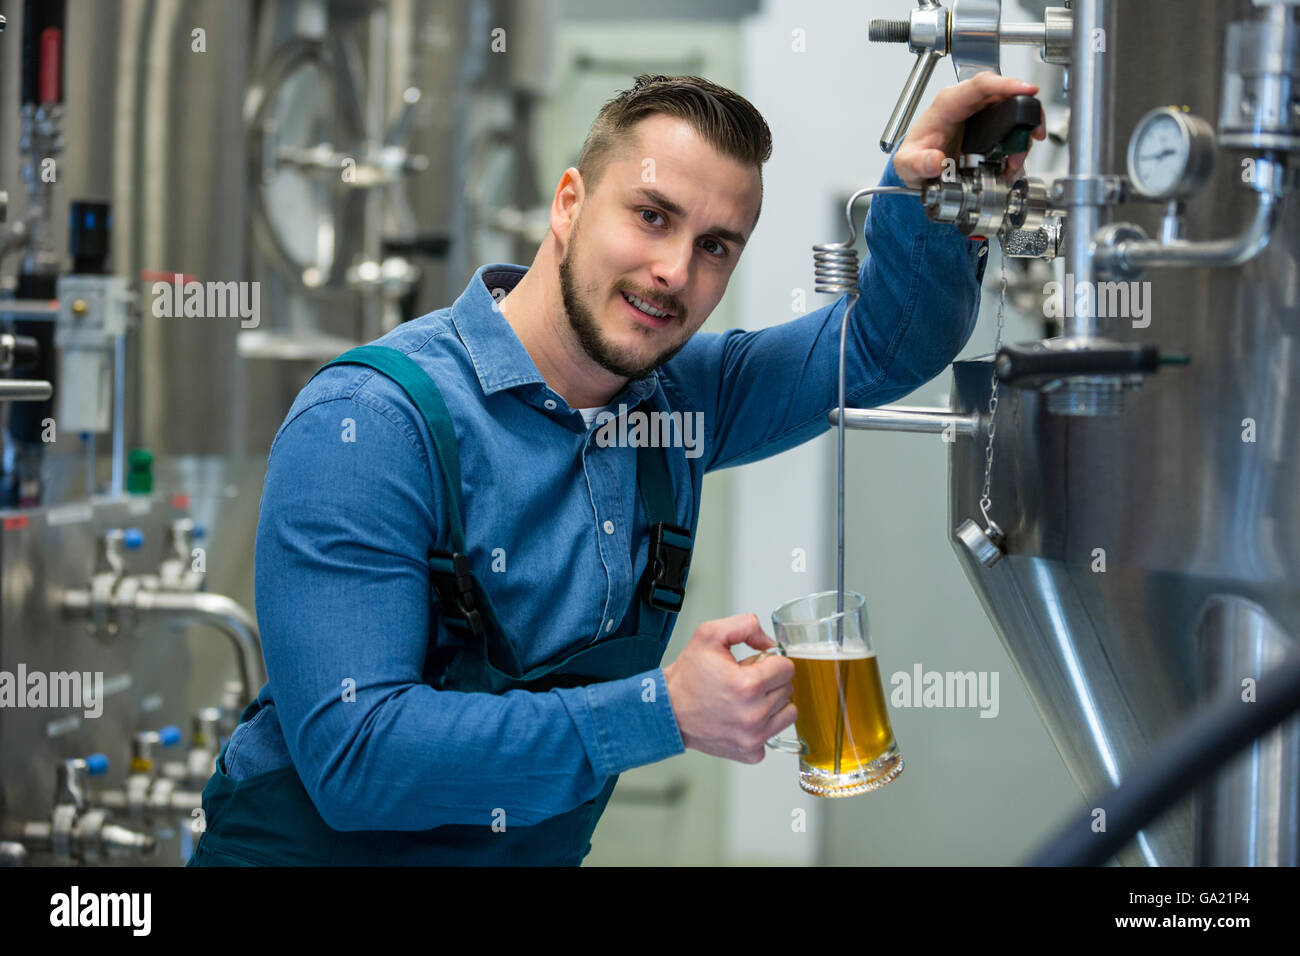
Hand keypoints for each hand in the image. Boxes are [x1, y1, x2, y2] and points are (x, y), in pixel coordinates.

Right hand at [663, 613, 795, 763]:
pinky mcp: (751, 752)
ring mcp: (753, 737)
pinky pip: (774, 733)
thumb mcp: (710, 634)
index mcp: (748, 686)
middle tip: (745, 681)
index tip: (755, 665)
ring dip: (772, 703)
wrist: (668, 711)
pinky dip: (763, 725)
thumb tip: (770, 642)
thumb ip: (746, 625)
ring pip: (787, 712)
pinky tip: (743, 716)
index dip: (771, 662)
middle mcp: (753, 715)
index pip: (787, 668)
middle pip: (787, 689)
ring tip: (747, 699)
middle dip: (770, 681)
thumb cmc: (687, 677)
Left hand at [893, 72, 1048, 188]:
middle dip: (1025, 111)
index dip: (1006, 84)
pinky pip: (1010, 127)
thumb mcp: (908, 164)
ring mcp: (980, 112)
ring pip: (1011, 111)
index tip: (1027, 89)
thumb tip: (935, 161)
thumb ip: (918, 163)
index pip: (980, 85)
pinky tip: (1012, 162)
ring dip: (1021, 135)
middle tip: (1035, 132)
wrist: (918, 165)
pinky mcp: (988, 125)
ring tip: (1015, 161)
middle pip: (1004, 94)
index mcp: (948, 103)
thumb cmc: (913, 157)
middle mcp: (967, 102)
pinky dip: (1017, 144)